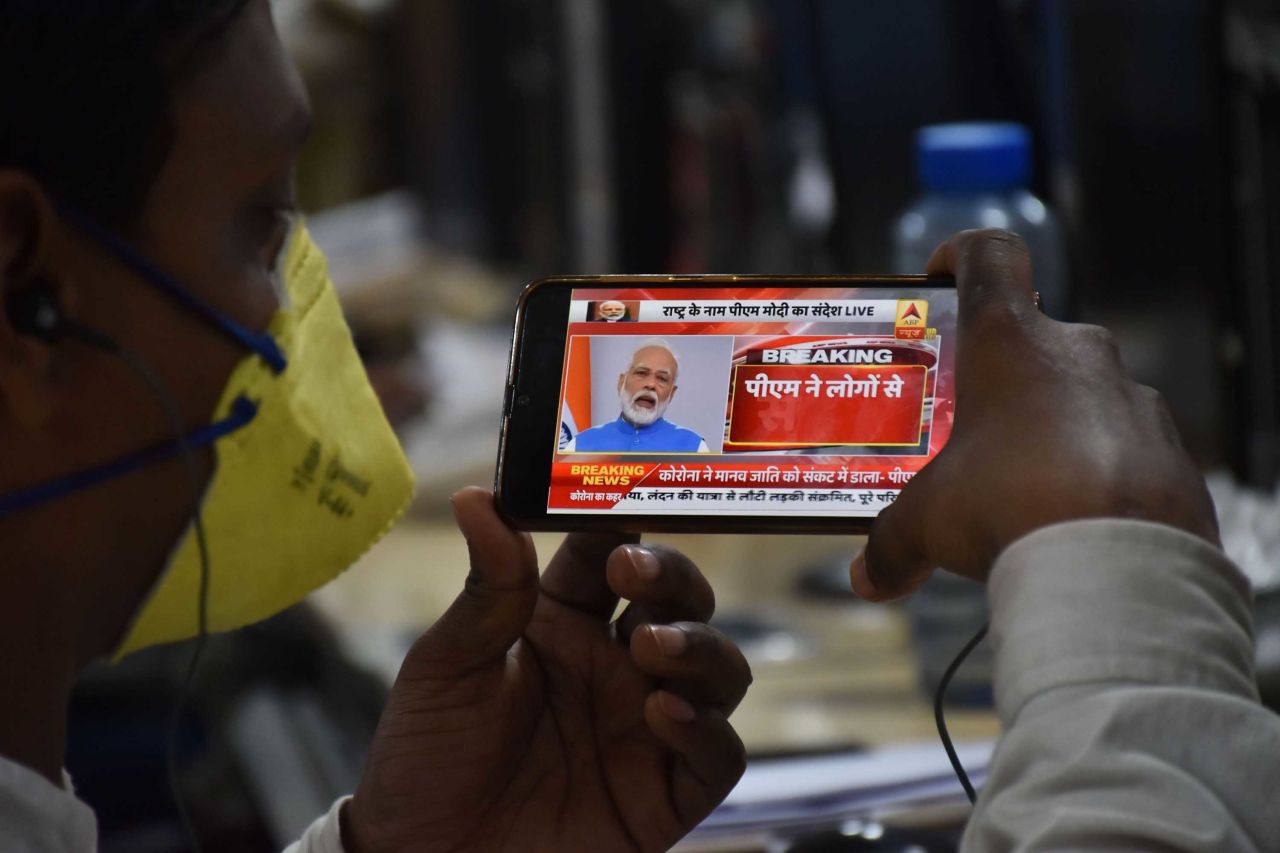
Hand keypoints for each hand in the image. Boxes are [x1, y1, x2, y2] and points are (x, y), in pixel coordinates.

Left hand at [343, 487, 750, 851]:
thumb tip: (477, 496)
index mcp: (562, 622)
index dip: (622, 522)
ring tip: (651, 645)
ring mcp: (645, 727)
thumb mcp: (447, 666)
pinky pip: (717, 754)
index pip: (611, 552)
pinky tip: (663, 712)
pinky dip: (705, 729)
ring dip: (698, 645)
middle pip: (679, 599)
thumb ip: (486, 589)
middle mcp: (614, 665)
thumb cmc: (428, 758)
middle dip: (671, 575)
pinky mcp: (664, 793)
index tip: (621, 493)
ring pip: (717, 667)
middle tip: (635, 572)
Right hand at [851, 229, 1219, 600]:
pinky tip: (1074, 521)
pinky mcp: (1172, 450)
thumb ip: (892, 542)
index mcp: (1009, 341)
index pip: (989, 254)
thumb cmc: (1007, 509)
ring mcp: (1134, 398)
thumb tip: (867, 579)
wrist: (1116, 569)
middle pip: (1034, 340)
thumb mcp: (926, 523)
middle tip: (971, 429)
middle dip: (1001, 380)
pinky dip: (1099, 472)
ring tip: (1024, 488)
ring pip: (1084, 396)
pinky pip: (1126, 447)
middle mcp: (1077, 352)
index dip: (961, 253)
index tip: (940, 277)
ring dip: (1053, 428)